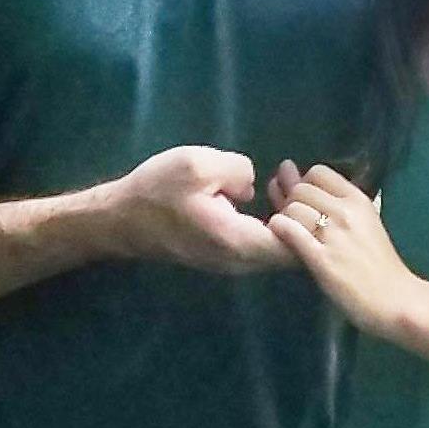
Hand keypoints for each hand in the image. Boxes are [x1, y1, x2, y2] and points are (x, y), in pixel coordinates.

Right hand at [107, 145, 291, 274]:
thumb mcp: (198, 165)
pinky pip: (261, 243)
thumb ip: (238, 171)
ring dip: (287, 216)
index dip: (309, 217)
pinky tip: (267, 190)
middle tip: (295, 176)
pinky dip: (272, 220)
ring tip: (284, 178)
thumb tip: (254, 186)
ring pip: (276, 248)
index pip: (295, 246)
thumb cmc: (157, 191)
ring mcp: (231, 261)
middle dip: (302, 215)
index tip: (303, 186)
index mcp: (237, 242)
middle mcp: (239, 261)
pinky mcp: (223, 254)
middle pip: (291, 250)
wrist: (119, 219)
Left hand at [266, 162, 423, 338]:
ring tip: (289, 232)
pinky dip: (280, 227)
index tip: (306, 201)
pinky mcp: (321, 259)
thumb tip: (312, 183)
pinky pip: (291, 231)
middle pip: (301, 189)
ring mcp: (333, 235)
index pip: (319, 172)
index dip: (306, 184)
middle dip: (292, 201)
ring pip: (293, 208)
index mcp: (358, 199)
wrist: (395, 300)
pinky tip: (278, 232)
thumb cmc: (380, 264)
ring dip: (285, 217)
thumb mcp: (366, 223)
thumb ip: (340, 204)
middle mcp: (345, 211)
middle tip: (293, 219)